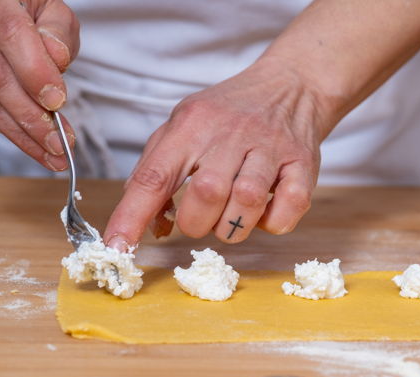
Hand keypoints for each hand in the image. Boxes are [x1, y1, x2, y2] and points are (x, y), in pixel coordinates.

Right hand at [0, 0, 78, 170]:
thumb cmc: (24, 10)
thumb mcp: (53, 10)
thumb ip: (59, 31)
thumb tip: (56, 58)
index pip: (11, 35)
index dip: (35, 74)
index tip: (57, 103)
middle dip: (31, 119)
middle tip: (59, 144)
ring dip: (20, 135)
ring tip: (50, 153)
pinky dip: (0, 128)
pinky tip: (25, 138)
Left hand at [103, 57, 330, 248]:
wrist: (290, 86)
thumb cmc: (229, 114)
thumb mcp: (183, 126)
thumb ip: (158, 171)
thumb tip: (149, 225)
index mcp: (192, 125)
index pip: (154, 176)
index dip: (132, 217)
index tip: (116, 248)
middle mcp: (231, 133)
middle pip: (206, 195)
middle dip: (196, 223)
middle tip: (200, 218)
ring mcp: (271, 148)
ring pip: (246, 203)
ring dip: (233, 226)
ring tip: (231, 216)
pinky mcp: (303, 164)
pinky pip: (288, 208)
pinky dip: (273, 222)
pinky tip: (264, 211)